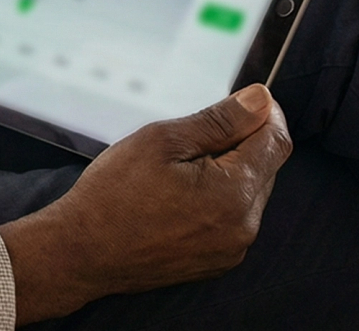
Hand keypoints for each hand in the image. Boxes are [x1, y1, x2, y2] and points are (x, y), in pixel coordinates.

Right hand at [0, 85, 292, 324]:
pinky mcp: (217, 261)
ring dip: (230, 168)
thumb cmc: (115, 192)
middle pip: (266, 167)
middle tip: (198, 128)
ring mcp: (232, 250)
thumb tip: (260, 100)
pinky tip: (179, 190)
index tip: (247, 97)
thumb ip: (219, 120)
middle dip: (244, 140)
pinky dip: (218, 195)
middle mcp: (244, 227)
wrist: (83, 251)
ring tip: (182, 162)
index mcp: (234, 194)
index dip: (265, 113)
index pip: (275, 142)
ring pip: (249, 193)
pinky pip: (233, 217)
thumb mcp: (164, 140)